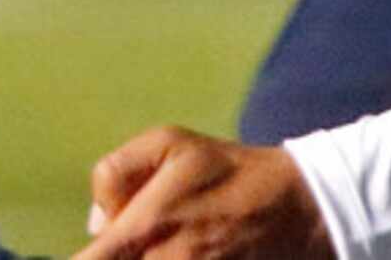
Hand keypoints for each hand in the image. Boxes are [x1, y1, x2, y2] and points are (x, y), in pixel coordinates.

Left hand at [73, 125, 335, 259]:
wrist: (301, 207)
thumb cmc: (227, 171)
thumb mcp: (167, 143)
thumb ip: (115, 174)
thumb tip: (98, 223)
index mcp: (149, 227)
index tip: (89, 251)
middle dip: (114, 258)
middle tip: (126, 241)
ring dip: (144, 259)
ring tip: (161, 240)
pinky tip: (180, 249)